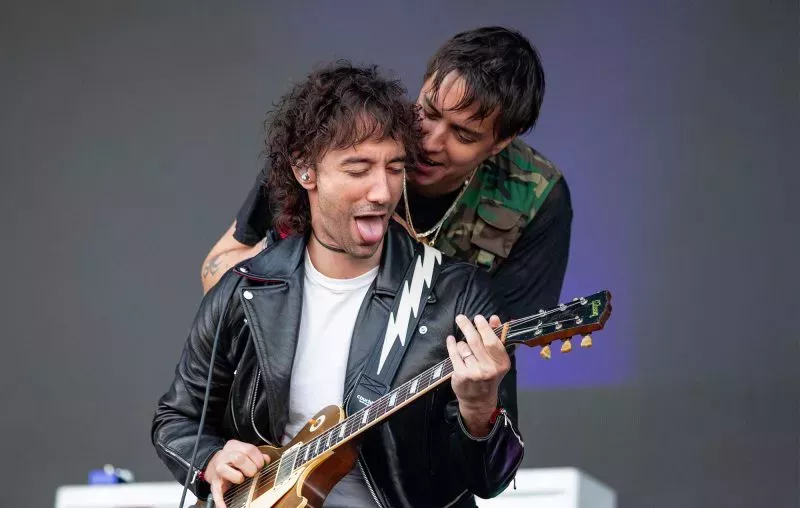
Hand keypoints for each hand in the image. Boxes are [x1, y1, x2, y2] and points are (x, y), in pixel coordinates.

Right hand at [204, 440, 270, 507]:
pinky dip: (220, 501)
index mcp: (233, 447)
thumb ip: (256, 455)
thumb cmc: (232, 460)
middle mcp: (224, 456)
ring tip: (242, 479)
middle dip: (250, 468)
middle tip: (253, 473)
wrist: (213, 466)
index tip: (261, 465)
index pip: (249, 449)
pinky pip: (216, 492)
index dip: (259, 459)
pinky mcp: (214, 483)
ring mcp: (218, 469)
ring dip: (238, 478)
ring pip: (225, 470)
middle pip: (238, 458)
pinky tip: (225, 507)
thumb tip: (266, 460)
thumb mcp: (243, 453)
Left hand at [446, 314, 509, 436]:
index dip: (484, 327)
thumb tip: (494, 318)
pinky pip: (454, 354)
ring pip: (463, 347)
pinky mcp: (461, 375)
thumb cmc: (489, 375)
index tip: (478, 318)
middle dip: (467, 326)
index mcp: (501, 363)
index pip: (492, 341)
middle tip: (461, 318)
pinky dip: (451, 345)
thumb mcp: (497, 359)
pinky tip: (451, 340)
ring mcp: (474, 372)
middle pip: (475, 341)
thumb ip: (496, 337)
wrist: (479, 400)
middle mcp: (489, 368)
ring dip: (461, 342)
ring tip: (463, 345)